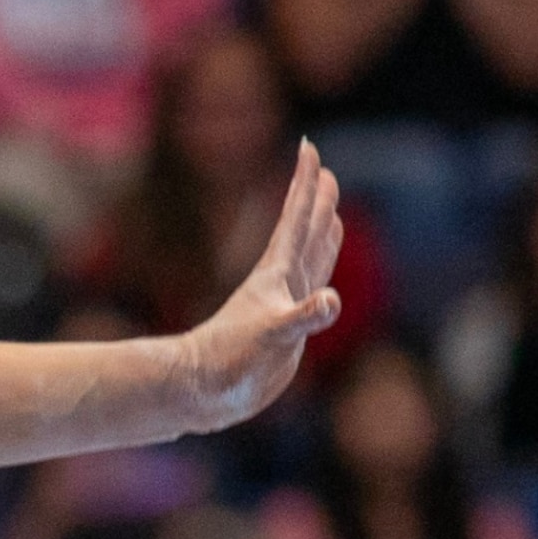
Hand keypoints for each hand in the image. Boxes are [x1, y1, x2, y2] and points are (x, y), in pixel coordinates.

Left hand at [181, 140, 342, 430]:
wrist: (205, 390)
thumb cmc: (231, 362)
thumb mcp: (272, 337)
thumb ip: (303, 317)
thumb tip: (332, 300)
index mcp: (275, 276)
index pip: (295, 220)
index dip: (305, 185)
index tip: (308, 148)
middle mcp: (280, 282)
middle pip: (302, 229)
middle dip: (314, 198)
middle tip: (322, 166)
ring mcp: (284, 302)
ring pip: (308, 254)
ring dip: (320, 229)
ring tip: (329, 206)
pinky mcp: (289, 325)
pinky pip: (312, 289)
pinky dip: (321, 273)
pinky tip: (327, 272)